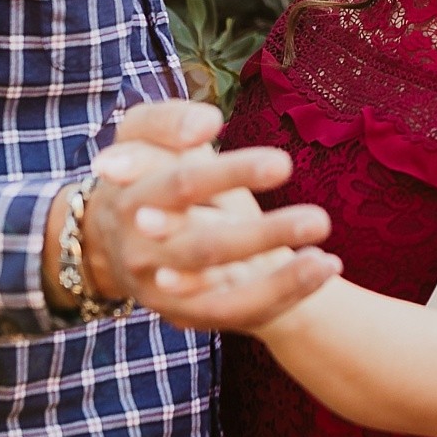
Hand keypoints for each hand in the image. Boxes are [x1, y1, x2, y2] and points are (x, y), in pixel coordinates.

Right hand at [78, 99, 336, 331]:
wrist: (110, 240)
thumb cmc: (143, 172)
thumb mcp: (139, 134)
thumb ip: (169, 120)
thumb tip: (208, 122)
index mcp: (131, 197)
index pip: (182, 185)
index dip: (231, 175)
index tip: (283, 164)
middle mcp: (140, 249)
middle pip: (204, 247)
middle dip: (262, 236)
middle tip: (320, 220)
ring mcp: (160, 290)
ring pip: (221, 292)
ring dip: (278, 280)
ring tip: (325, 258)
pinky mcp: (182, 316)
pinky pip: (234, 312)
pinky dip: (282, 294)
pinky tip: (324, 267)